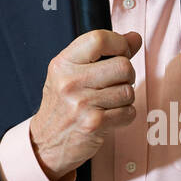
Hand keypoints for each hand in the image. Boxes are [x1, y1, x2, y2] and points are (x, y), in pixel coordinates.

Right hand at [29, 30, 141, 180]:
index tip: (122, 52)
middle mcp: (70, 81)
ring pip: (128, 91)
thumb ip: (103, 53)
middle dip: (127, 76)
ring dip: (125, 98)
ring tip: (108, 103)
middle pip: (123, 66)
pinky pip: (129, 112)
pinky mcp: (94, 123)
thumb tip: (134, 38)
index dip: (119, 43)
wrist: (46, 143)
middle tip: (115, 84)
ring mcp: (81, 103)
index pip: (99, 38)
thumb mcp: (72, 73)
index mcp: (63, 64)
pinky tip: (110, 116)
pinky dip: (125, 115)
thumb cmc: (62, 106)